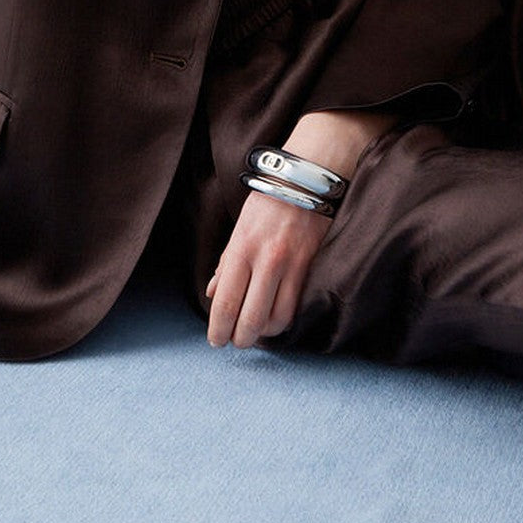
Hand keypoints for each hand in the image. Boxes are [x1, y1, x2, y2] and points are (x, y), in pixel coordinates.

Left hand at [206, 188, 330, 347]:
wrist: (305, 182)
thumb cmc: (267, 203)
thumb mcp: (239, 229)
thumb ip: (227, 264)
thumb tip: (213, 293)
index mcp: (242, 249)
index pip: (226, 302)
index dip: (218, 329)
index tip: (216, 340)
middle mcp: (266, 260)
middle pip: (251, 320)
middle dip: (240, 339)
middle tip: (235, 341)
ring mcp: (291, 265)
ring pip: (277, 320)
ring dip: (264, 333)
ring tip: (256, 330)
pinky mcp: (310, 268)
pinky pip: (296, 307)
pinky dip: (283, 320)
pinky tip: (275, 317)